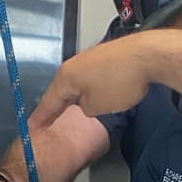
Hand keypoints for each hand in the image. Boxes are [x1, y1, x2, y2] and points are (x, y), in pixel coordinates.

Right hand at [34, 35, 166, 127]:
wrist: (148, 55)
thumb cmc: (122, 79)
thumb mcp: (97, 107)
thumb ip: (85, 109)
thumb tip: (86, 105)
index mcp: (66, 77)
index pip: (49, 102)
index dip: (41, 117)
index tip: (33, 126)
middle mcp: (75, 64)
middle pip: (62, 89)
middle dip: (57, 105)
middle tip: (48, 118)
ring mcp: (90, 58)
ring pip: (79, 82)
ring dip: (78, 96)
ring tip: (76, 108)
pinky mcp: (106, 57)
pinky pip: (93, 76)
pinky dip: (93, 87)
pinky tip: (99, 93)